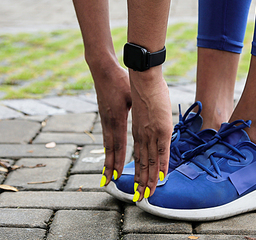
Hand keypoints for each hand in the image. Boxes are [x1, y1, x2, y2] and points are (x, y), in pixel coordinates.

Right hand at [94, 65, 131, 187]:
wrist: (103, 70)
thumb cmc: (121, 79)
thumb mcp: (132, 94)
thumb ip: (140, 108)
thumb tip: (152, 118)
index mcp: (117, 118)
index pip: (120, 145)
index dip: (121, 161)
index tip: (120, 176)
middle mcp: (109, 123)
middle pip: (112, 150)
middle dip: (113, 168)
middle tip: (112, 184)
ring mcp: (105, 121)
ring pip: (108, 146)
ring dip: (109, 162)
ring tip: (107, 177)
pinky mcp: (105, 117)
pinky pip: (107, 139)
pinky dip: (108, 151)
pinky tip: (109, 158)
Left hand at [130, 67, 172, 201]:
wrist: (144, 78)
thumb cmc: (146, 88)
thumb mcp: (146, 107)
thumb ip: (149, 118)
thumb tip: (155, 120)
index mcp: (139, 130)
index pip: (140, 155)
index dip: (139, 171)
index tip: (138, 184)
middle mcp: (143, 135)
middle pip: (142, 163)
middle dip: (141, 182)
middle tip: (139, 198)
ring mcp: (152, 133)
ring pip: (150, 162)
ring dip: (149, 180)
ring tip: (147, 195)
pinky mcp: (161, 129)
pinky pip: (162, 152)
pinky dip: (161, 166)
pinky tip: (161, 178)